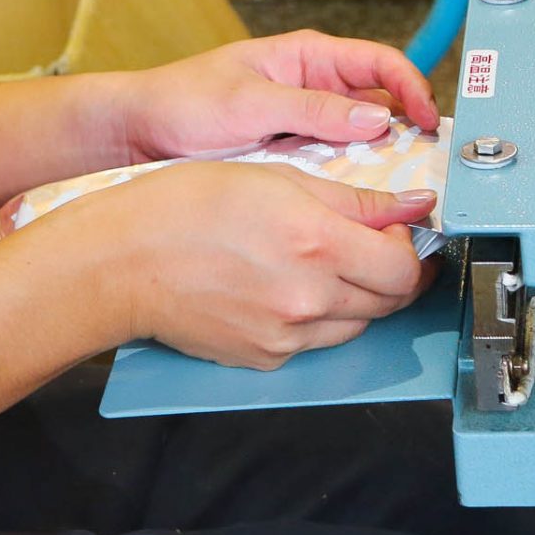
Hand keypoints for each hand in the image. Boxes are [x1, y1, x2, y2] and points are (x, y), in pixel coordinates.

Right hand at [50, 163, 434, 368]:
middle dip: (392, 272)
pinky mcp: (266, 358)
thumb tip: (412, 206)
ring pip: (356, 324)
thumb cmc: (183, 206)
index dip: (411, 248)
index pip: (404, 267)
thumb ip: (353, 198)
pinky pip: (315, 342)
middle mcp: (309, 297)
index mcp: (317, 243)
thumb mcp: (275, 176)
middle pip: (389, 300)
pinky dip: (316, 317)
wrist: (122, 261)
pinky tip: (285, 286)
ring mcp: (288, 335)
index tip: (400, 231)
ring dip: (357, 296)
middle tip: (373, 246)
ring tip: (319, 262)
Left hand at [113, 30, 439, 163]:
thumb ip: (310, 108)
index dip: (413, 87)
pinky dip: (352, 182)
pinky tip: (359, 203)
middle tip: (428, 163)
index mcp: (306, 57)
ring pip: (361, 140)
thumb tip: (372, 117)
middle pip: (380, 104)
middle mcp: (312, 88)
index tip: (429, 120)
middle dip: (407, 130)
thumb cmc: (181, 102)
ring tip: (401, 189)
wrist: (138, 135)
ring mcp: (304, 124)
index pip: (380, 62)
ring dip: (383, 161)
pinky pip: (335, 167)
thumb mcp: (248, 102)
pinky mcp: (292, 156)